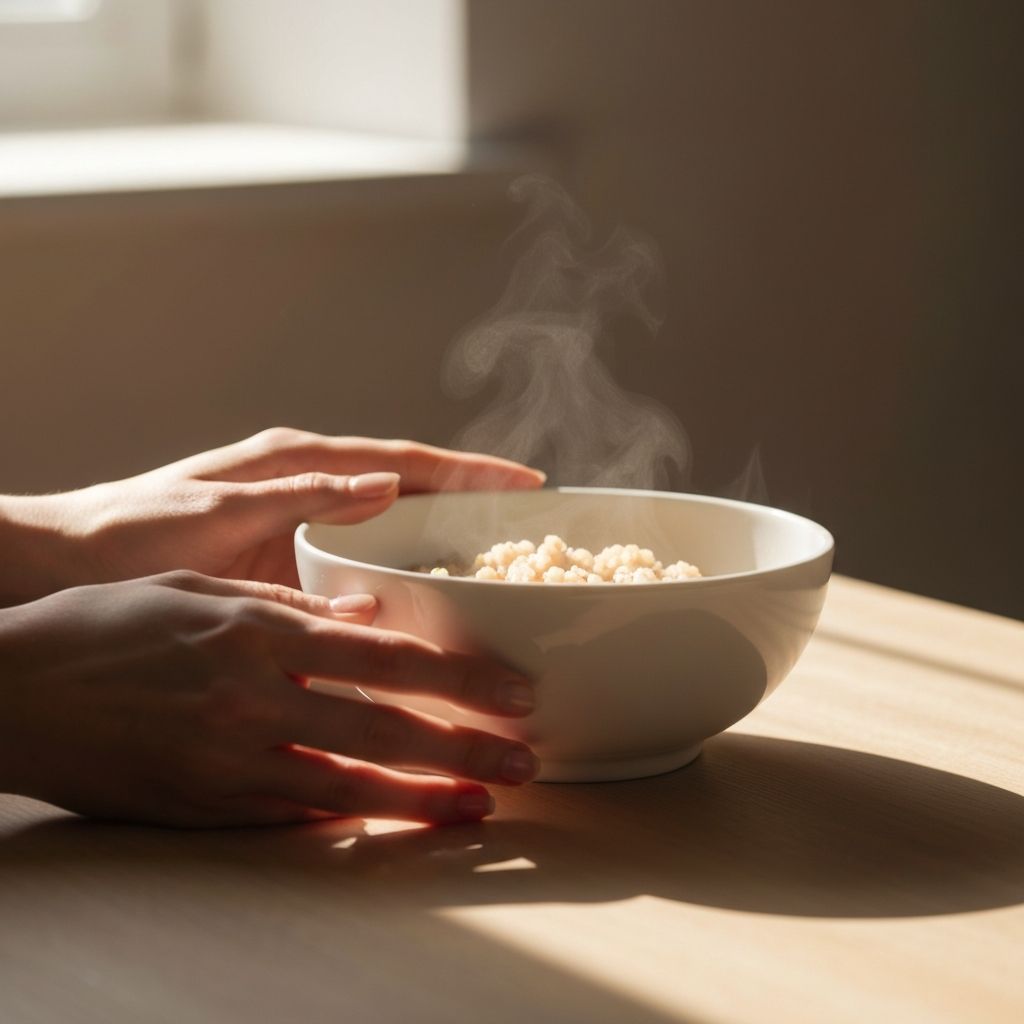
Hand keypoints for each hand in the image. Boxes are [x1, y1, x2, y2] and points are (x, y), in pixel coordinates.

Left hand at [0, 428, 543, 600]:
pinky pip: (364, 565)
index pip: (404, 460)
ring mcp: (303, 524)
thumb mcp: (217, 512)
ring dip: (444, 545)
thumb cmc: (131, 532)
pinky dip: (402, 577)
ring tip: (501, 571)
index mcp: (298, 463)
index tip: (527, 482)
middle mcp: (309, 487)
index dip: (469, 471)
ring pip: (393, 530)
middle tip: (535, 528)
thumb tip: (385, 484)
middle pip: (411, 490)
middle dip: (474, 502)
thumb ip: (301, 495)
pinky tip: (428, 606)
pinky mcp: (290, 560)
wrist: (68, 565)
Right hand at [0, 572, 538, 826]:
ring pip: (350, 787)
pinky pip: (294, 817)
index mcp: (259, 633)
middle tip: (525, 760)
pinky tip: (393, 820)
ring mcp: (230, 761)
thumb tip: (367, 616)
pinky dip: (350, 819)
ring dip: (423, 799)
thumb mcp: (200, 591)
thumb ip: (292, 604)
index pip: (385, 659)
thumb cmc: (106, 626)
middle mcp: (254, 699)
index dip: (458, 679)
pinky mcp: (205, 807)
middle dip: (464, 748)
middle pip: (384, 729)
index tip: (513, 692)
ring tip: (481, 806)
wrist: (14, 692)